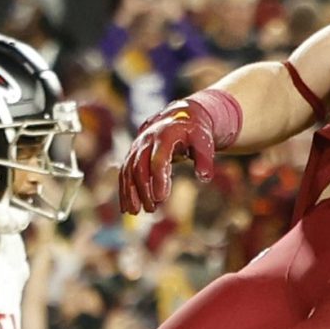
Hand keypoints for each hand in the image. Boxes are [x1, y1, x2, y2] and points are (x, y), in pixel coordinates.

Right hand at [118, 98, 222, 214]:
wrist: (179, 116)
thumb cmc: (194, 131)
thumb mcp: (204, 141)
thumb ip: (205, 159)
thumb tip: (204, 177)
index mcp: (165, 136)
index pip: (158, 160)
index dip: (159, 179)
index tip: (161, 198)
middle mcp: (147, 140)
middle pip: (140, 167)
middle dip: (143, 189)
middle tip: (151, 209)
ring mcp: (137, 146)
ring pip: (128, 170)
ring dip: (131, 192)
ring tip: (136, 212)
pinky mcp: (133, 154)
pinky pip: (124, 172)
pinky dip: (124, 189)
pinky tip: (126, 207)